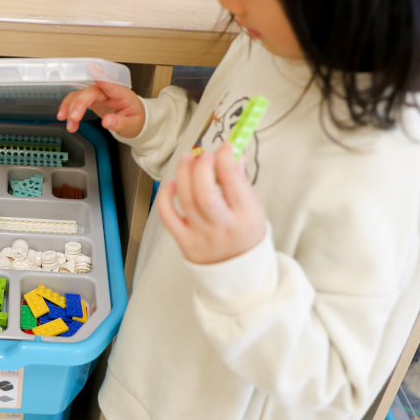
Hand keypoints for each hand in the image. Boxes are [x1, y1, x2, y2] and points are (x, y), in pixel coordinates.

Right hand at [57, 75, 144, 136]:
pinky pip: (76, 100)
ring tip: (70, 125)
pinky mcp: (91, 100)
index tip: (92, 68)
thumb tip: (107, 121)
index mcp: (121, 94)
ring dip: (70, 108)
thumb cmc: (135, 120)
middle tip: (74, 118)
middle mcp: (107, 91)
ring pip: (79, 95)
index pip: (110, 84)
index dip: (100, 76)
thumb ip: (120, 123)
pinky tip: (64, 117)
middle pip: (90, 91)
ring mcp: (98, 94)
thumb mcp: (132, 125)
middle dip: (79, 104)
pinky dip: (68, 108)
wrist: (134, 121)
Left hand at [155, 144, 265, 264]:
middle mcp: (223, 227)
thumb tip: (233, 155)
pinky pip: (168, 217)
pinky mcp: (185, 242)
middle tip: (203, 155)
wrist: (239, 272)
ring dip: (184, 174)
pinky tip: (171, 184)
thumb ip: (242, 183)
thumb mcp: (254, 209)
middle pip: (205, 194)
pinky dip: (165, 197)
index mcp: (246, 216)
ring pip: (186, 201)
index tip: (224, 147)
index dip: (225, 159)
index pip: (233, 183)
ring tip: (187, 158)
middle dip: (201, 168)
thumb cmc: (246, 233)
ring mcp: (202, 236)